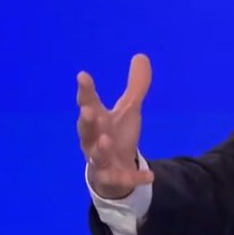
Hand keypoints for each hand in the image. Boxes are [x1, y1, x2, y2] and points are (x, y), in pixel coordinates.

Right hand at [76, 54, 154, 199]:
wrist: (114, 172)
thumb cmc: (116, 135)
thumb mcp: (129, 110)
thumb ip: (136, 86)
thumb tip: (141, 55)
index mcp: (97, 121)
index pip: (88, 103)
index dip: (85, 90)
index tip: (83, 75)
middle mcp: (94, 140)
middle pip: (86, 131)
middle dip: (86, 121)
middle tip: (87, 111)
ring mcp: (101, 161)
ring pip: (96, 156)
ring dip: (100, 149)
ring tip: (105, 140)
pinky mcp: (113, 178)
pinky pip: (122, 179)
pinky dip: (134, 178)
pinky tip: (150, 176)